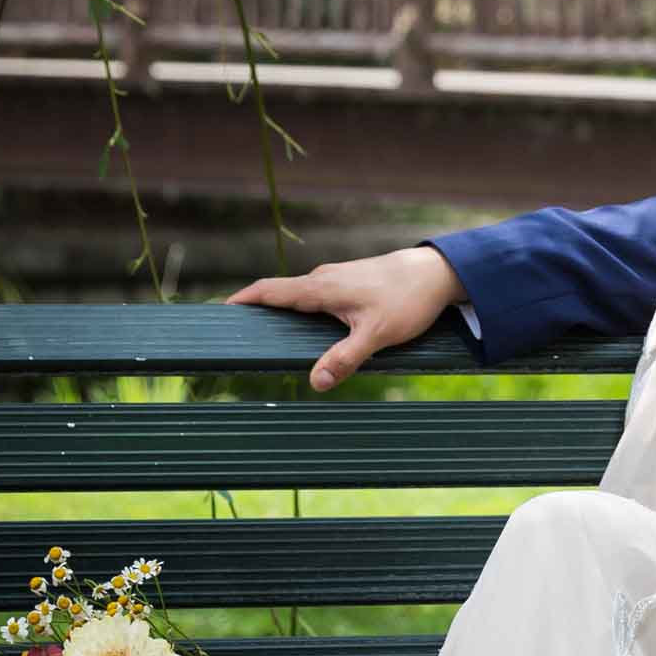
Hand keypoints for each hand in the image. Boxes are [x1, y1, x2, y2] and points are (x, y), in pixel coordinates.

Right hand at [227, 247, 465, 390]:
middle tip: (234, 334)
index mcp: (321, 287)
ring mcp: (337, 278)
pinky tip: (306, 330)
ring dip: (280, 312)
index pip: (268, 290)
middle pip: (278, 294)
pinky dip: (303, 310)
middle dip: (255, 311)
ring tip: (264, 336)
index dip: (241, 300)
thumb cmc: (409, 300)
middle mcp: (323, 278)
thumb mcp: (377, 334)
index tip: (216, 312)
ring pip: (299, 296)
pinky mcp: (351, 282)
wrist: (440, 272)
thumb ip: (345, 359)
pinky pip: (316, 296)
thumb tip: (314, 383)